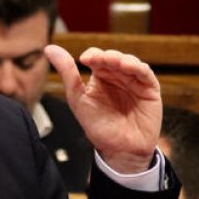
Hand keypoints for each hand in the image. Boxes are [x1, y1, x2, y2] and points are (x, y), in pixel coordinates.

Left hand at [44, 45, 162, 172]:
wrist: (118, 150)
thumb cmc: (98, 127)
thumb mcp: (78, 98)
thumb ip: (67, 73)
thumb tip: (49, 49)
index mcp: (101, 77)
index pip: (97, 57)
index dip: (92, 55)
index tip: (84, 59)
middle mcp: (118, 77)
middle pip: (113, 57)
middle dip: (106, 56)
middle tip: (98, 59)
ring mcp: (134, 82)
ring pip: (130, 62)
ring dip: (122, 59)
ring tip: (113, 61)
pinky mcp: (150, 90)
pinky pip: (146, 74)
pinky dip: (138, 68)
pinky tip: (128, 66)